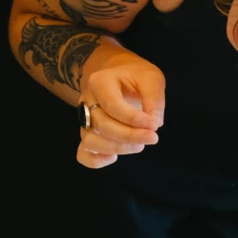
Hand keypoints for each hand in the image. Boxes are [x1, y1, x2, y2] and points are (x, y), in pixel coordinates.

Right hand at [78, 45, 165, 169]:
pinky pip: (83, 154)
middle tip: (152, 138)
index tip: (154, 125)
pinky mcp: (86, 135)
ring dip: (116, 148)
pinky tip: (114, 157)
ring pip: (91, 142)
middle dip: (129, 136)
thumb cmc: (135, 76)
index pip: (112, 105)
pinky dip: (96, 161)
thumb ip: (154, 98)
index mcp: (99, 82)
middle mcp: (86, 101)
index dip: (134, 119)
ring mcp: (83, 120)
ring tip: (138, 146)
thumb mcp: (150, 78)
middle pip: (102, 126)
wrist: (119, 76)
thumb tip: (154, 123)